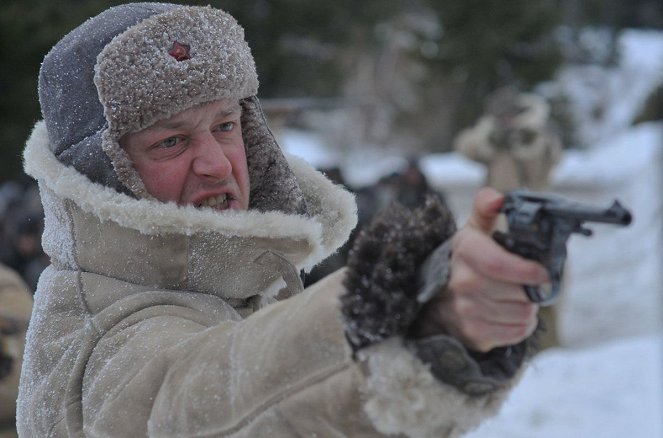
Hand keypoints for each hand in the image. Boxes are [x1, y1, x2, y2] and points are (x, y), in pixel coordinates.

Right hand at [415, 187, 547, 351]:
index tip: (542, 272)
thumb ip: (487, 208)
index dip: (527, 270)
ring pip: (521, 313)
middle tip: (528, 284)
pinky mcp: (474, 334)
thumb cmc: (469, 261)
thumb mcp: (475, 231)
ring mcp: (465, 310)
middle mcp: (460, 281)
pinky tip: (510, 313)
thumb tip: (497, 198)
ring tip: (516, 298)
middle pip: (517, 292)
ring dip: (527, 307)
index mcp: (465, 250)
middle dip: (531, 289)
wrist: (440, 298)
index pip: (498, 264)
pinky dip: (521, 325)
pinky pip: (516, 332)